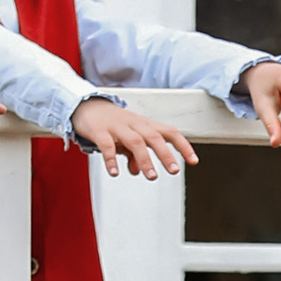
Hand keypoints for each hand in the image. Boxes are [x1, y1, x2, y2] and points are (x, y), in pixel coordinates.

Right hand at [72, 97, 195, 178]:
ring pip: (135, 141)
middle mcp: (134, 124)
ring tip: (151, 176)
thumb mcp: (127, 139)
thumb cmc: (112, 123)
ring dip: (145, 159)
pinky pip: (106, 145)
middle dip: (166, 154)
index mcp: (145, 125)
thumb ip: (134, 155)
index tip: (194, 161)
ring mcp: (117, 127)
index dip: (183, 146)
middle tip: (174, 170)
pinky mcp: (99, 131)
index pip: (170, 132)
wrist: (85, 105)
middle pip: (154, 137)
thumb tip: (139, 171)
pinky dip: (111, 159)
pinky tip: (115, 172)